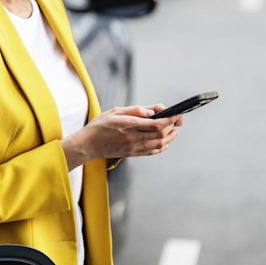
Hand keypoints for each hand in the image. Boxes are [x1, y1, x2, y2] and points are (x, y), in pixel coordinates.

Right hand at [62, 105, 181, 167]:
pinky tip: (164, 142)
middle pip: (161, 134)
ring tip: (174, 130)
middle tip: (178, 120)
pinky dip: (162, 147)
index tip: (177, 114)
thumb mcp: (114, 111)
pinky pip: (152, 152)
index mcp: (128, 125)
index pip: (156, 124)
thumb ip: (135, 110)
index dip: (170, 119)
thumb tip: (152, 112)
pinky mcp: (132, 154)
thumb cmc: (99, 126)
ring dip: (170, 137)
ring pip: (159, 144)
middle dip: (173, 126)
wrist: (87, 145)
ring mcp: (133, 148)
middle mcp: (133, 138)